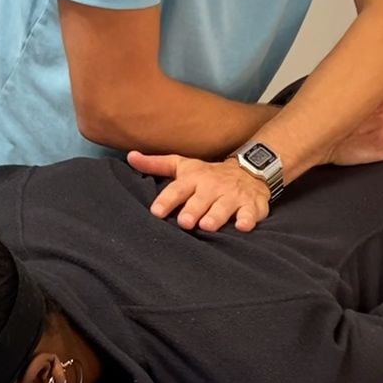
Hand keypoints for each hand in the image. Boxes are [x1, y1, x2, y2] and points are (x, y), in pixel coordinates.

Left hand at [127, 151, 270, 232]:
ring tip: (207, 226)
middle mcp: (212, 187)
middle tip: (184, 222)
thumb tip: (130, 156)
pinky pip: (250, 213)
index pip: (178, 189)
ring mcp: (233, 195)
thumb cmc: (208, 174)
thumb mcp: (183, 166)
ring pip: (224, 206)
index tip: (156, 212)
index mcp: (194, 179)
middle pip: (201, 199)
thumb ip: (156, 164)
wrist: (250, 170)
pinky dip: (248, 219)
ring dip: (216, 215)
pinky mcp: (252, 205)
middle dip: (193, 209)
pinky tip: (243, 226)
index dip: (167, 200)